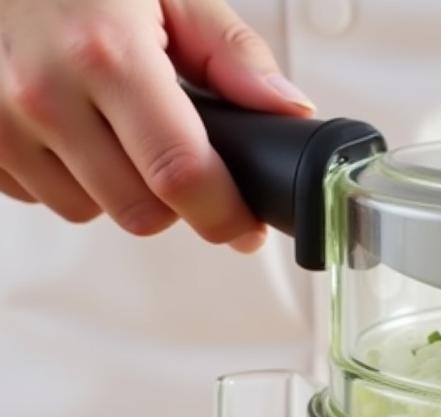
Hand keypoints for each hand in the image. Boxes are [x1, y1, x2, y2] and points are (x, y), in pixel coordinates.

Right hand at [0, 0, 314, 250]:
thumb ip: (231, 54)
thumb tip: (287, 110)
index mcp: (106, 51)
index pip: (181, 175)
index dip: (224, 215)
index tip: (244, 226)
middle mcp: (44, 91)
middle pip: (141, 211)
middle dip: (172, 199)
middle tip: (176, 157)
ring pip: (88, 211)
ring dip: (114, 187)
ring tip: (112, 127)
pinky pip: (37, 195)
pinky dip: (64, 175)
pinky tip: (69, 127)